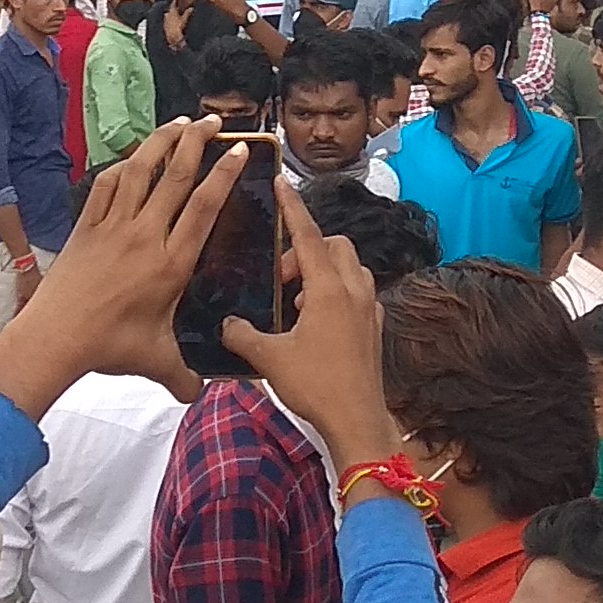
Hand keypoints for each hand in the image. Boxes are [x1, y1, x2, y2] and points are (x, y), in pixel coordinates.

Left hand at [0, 123, 254, 415]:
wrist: (55, 337)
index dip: (224, 174)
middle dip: (198, 142)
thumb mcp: (156, 363)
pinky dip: (122, 167)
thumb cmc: (109, 348)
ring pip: (140, 171)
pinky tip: (131, 159)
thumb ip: (184, 376)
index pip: (205, 207)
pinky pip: (106, 187)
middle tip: (214, 121)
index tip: (239, 149)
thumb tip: (201, 395)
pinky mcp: (86, 228)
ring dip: (161, 142)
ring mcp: (113, 227)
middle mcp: (145, 236)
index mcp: (171, 263)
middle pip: (176, 176)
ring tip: (179, 123)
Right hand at [224, 177, 404, 466]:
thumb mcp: (269, 358)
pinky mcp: (375, 327)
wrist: (357, 420)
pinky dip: (337, 292)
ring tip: (297, 301)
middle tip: (281, 278)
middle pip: (333, 245)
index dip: (292, 207)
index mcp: (329, 288)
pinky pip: (357, 292)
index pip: (308, 234)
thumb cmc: (316, 386)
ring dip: (322, 271)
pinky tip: (316, 320)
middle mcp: (354, 290)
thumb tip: (228, 324)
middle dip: (306, 249)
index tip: (281, 182)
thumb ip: (243, 334)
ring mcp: (369, 308)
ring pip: (349, 267)